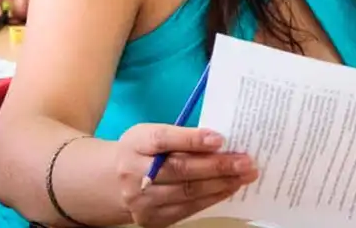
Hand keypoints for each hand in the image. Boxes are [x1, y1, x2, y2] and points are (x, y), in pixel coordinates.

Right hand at [116, 124, 257, 227]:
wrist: (109, 183)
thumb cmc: (141, 152)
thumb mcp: (152, 134)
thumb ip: (180, 137)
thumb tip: (220, 142)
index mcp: (136, 143)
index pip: (164, 139)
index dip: (192, 139)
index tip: (220, 139)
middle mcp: (134, 173)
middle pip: (180, 169)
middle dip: (217, 166)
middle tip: (246, 161)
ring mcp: (141, 200)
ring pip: (187, 192)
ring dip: (221, 184)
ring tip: (244, 175)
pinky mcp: (151, 219)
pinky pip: (187, 209)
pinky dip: (212, 198)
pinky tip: (229, 188)